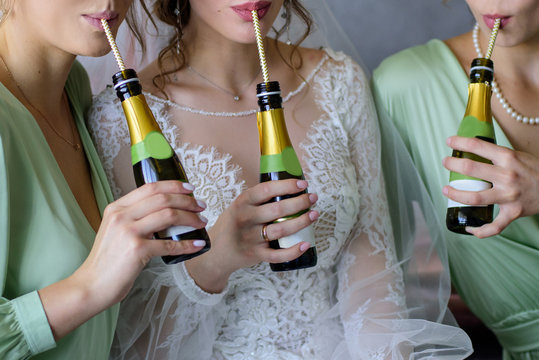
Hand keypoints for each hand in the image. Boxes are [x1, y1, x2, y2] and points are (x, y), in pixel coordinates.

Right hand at [39, 180, 207, 338]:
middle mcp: (121, 216)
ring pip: (168, 216)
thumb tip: (164, 212)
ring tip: (201, 222)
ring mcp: (128, 232)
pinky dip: (187, 244)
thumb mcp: (115, 230)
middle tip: (201, 206)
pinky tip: (197, 245)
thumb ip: (134, 218)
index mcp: (116, 208)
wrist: (91, 285)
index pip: (150, 188)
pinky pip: (169, 244)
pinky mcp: (136, 250)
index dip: (173, 185)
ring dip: (190, 218)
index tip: (189, 188)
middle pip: (162, 199)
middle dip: (187, 201)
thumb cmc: (107, 260)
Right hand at [187, 179, 318, 292]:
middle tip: (312, 198)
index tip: (302, 184)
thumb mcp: (239, 206)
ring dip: (301, 222)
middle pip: (278, 209)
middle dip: (300, 202)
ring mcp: (251, 238)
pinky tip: (306, 244)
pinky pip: (278, 255)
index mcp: (242, 203)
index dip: (287, 185)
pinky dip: (293, 251)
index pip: (266, 190)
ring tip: (314, 214)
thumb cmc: (234, 224)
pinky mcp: (256, 255)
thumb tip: (289, 186)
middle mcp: (246, 219)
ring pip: (281, 230)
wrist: (216, 252)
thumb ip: (258, 199)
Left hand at [442, 136, 538, 237]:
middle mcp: (507, 176)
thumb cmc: (535, 170)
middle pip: (471, 169)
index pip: (478, 146)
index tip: (449, 142)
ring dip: (455, 194)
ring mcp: (509, 196)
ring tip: (446, 189)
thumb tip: (474, 149)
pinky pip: (494, 226)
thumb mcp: (518, 156)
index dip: (460, 143)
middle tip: (445, 162)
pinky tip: (468, 228)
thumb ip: (498, 155)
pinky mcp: (513, 212)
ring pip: (474, 198)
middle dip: (452, 164)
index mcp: (508, 158)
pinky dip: (480, 231)